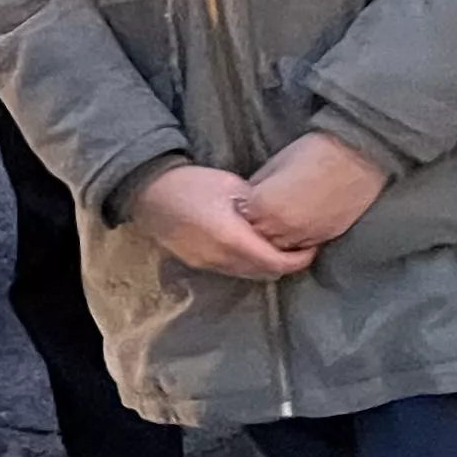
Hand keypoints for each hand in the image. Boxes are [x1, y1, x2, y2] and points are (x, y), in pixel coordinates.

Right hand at [130, 163, 317, 280]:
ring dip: (264, 264)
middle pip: (264, 273)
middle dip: (285, 263)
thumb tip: (275, 219)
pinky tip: (247, 245)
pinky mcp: (196, 262)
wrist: (145, 190)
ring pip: (247, 273)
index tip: (311, 246)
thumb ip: (258, 209)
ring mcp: (206, 264)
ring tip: (275, 246)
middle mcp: (220, 260)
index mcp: (232, 240)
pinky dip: (245, 262)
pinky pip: (229, 269)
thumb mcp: (231, 186)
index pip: (277, 262)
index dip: (299, 258)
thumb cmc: (190, 183)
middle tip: (298, 246)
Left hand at [240, 132, 385, 252]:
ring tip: (280, 221)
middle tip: (262, 214)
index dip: (243, 211)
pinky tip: (297, 228)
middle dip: (257, 227)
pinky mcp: (324, 239)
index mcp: (263, 206)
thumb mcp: (273, 165)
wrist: (356, 158)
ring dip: (276, 238)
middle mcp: (280, 227)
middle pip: (257, 237)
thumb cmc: (312, 153)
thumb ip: (256, 188)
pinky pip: (302, 248)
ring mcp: (303, 236)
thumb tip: (246, 201)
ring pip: (279, 248)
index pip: (240, 220)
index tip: (247, 204)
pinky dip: (296, 241)